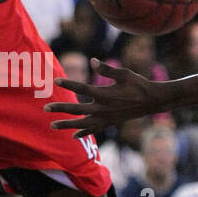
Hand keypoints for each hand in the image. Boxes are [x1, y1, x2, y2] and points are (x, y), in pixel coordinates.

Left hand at [45, 59, 159, 136]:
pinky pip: (94, 129)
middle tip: (45, 108)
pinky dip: (83, 132)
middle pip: (76, 108)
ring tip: (52, 125)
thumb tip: (92, 61)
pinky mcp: (110, 123)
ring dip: (66, 124)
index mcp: (104, 93)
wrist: (152, 101)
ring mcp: (106, 117)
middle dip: (60, 108)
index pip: (82, 87)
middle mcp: (103, 108)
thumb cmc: (138, 84)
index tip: (56, 81)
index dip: (68, 83)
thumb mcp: (124, 74)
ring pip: (82, 123)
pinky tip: (73, 135)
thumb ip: (106, 69)